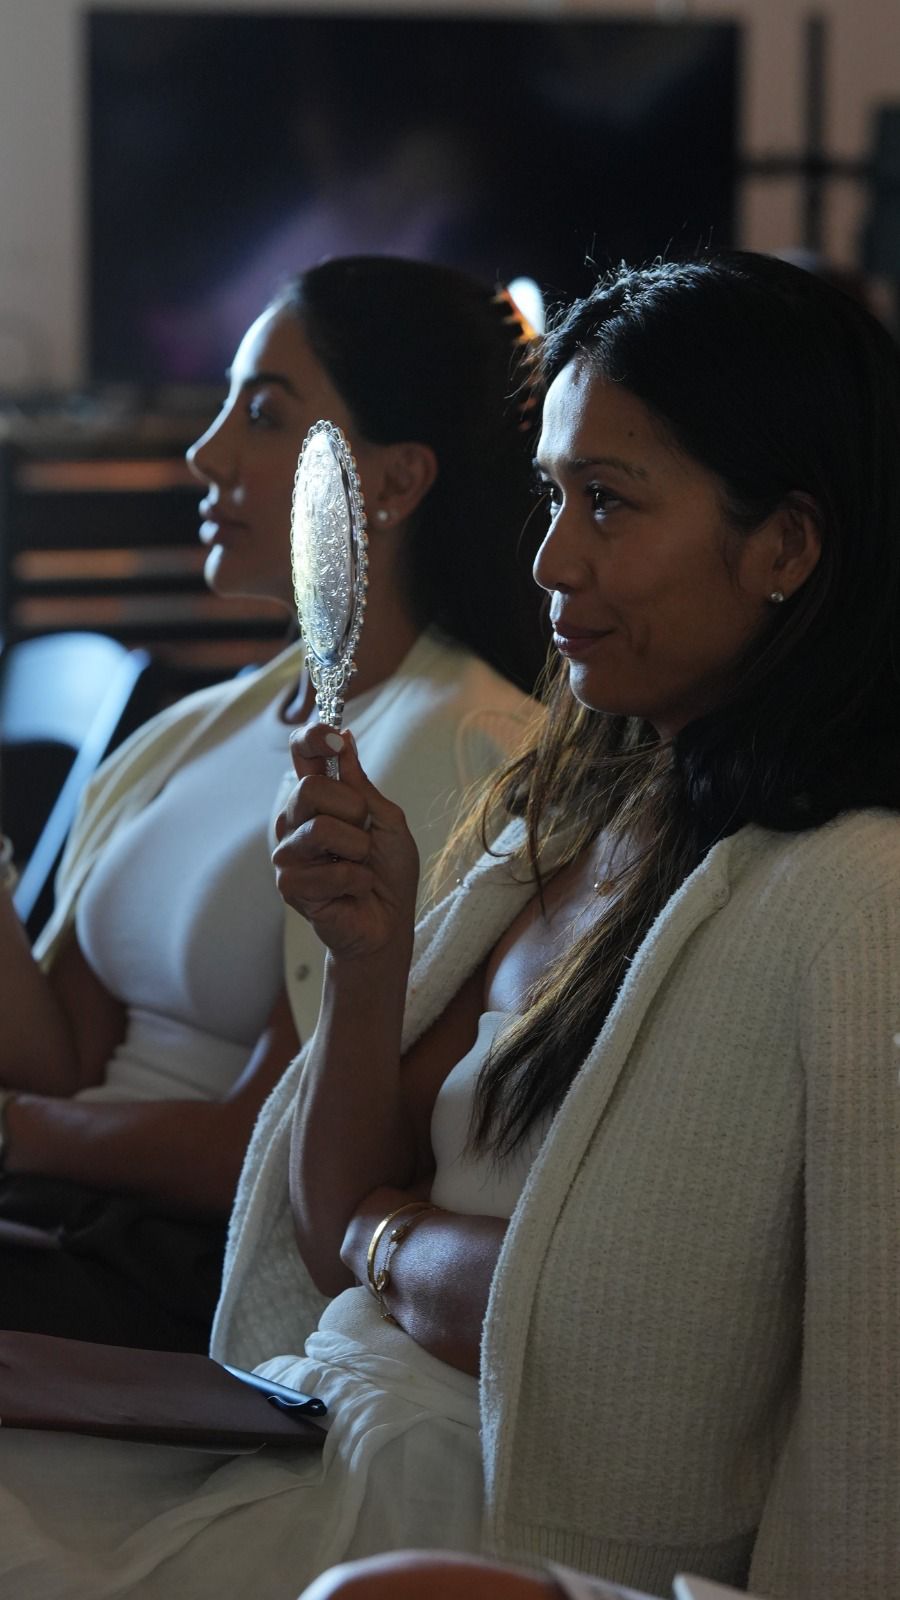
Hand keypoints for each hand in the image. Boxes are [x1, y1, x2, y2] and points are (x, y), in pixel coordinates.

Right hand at [272, 723, 419, 961]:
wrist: (388, 923)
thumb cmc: (388, 872)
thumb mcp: (386, 820)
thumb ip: (361, 784)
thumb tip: (344, 736)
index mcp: (318, 799)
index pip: (302, 754)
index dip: (313, 738)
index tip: (332, 738)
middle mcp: (295, 820)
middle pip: (310, 788)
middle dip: (353, 810)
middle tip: (364, 835)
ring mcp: (288, 853)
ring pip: (320, 829)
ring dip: (357, 850)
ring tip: (360, 866)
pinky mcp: (289, 885)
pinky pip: (329, 871)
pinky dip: (356, 881)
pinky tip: (353, 890)